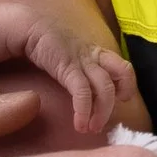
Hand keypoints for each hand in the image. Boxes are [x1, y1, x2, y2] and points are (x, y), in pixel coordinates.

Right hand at [19, 16, 128, 132]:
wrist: (30, 27)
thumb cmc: (47, 45)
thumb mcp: (70, 57)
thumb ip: (81, 72)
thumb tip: (83, 97)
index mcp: (97, 53)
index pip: (123, 66)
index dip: (127, 84)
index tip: (119, 100)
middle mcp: (94, 56)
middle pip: (123, 72)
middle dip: (117, 101)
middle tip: (102, 123)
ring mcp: (82, 60)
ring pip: (106, 86)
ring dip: (103, 112)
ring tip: (91, 128)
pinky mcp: (68, 66)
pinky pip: (82, 91)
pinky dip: (84, 110)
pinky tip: (78, 124)